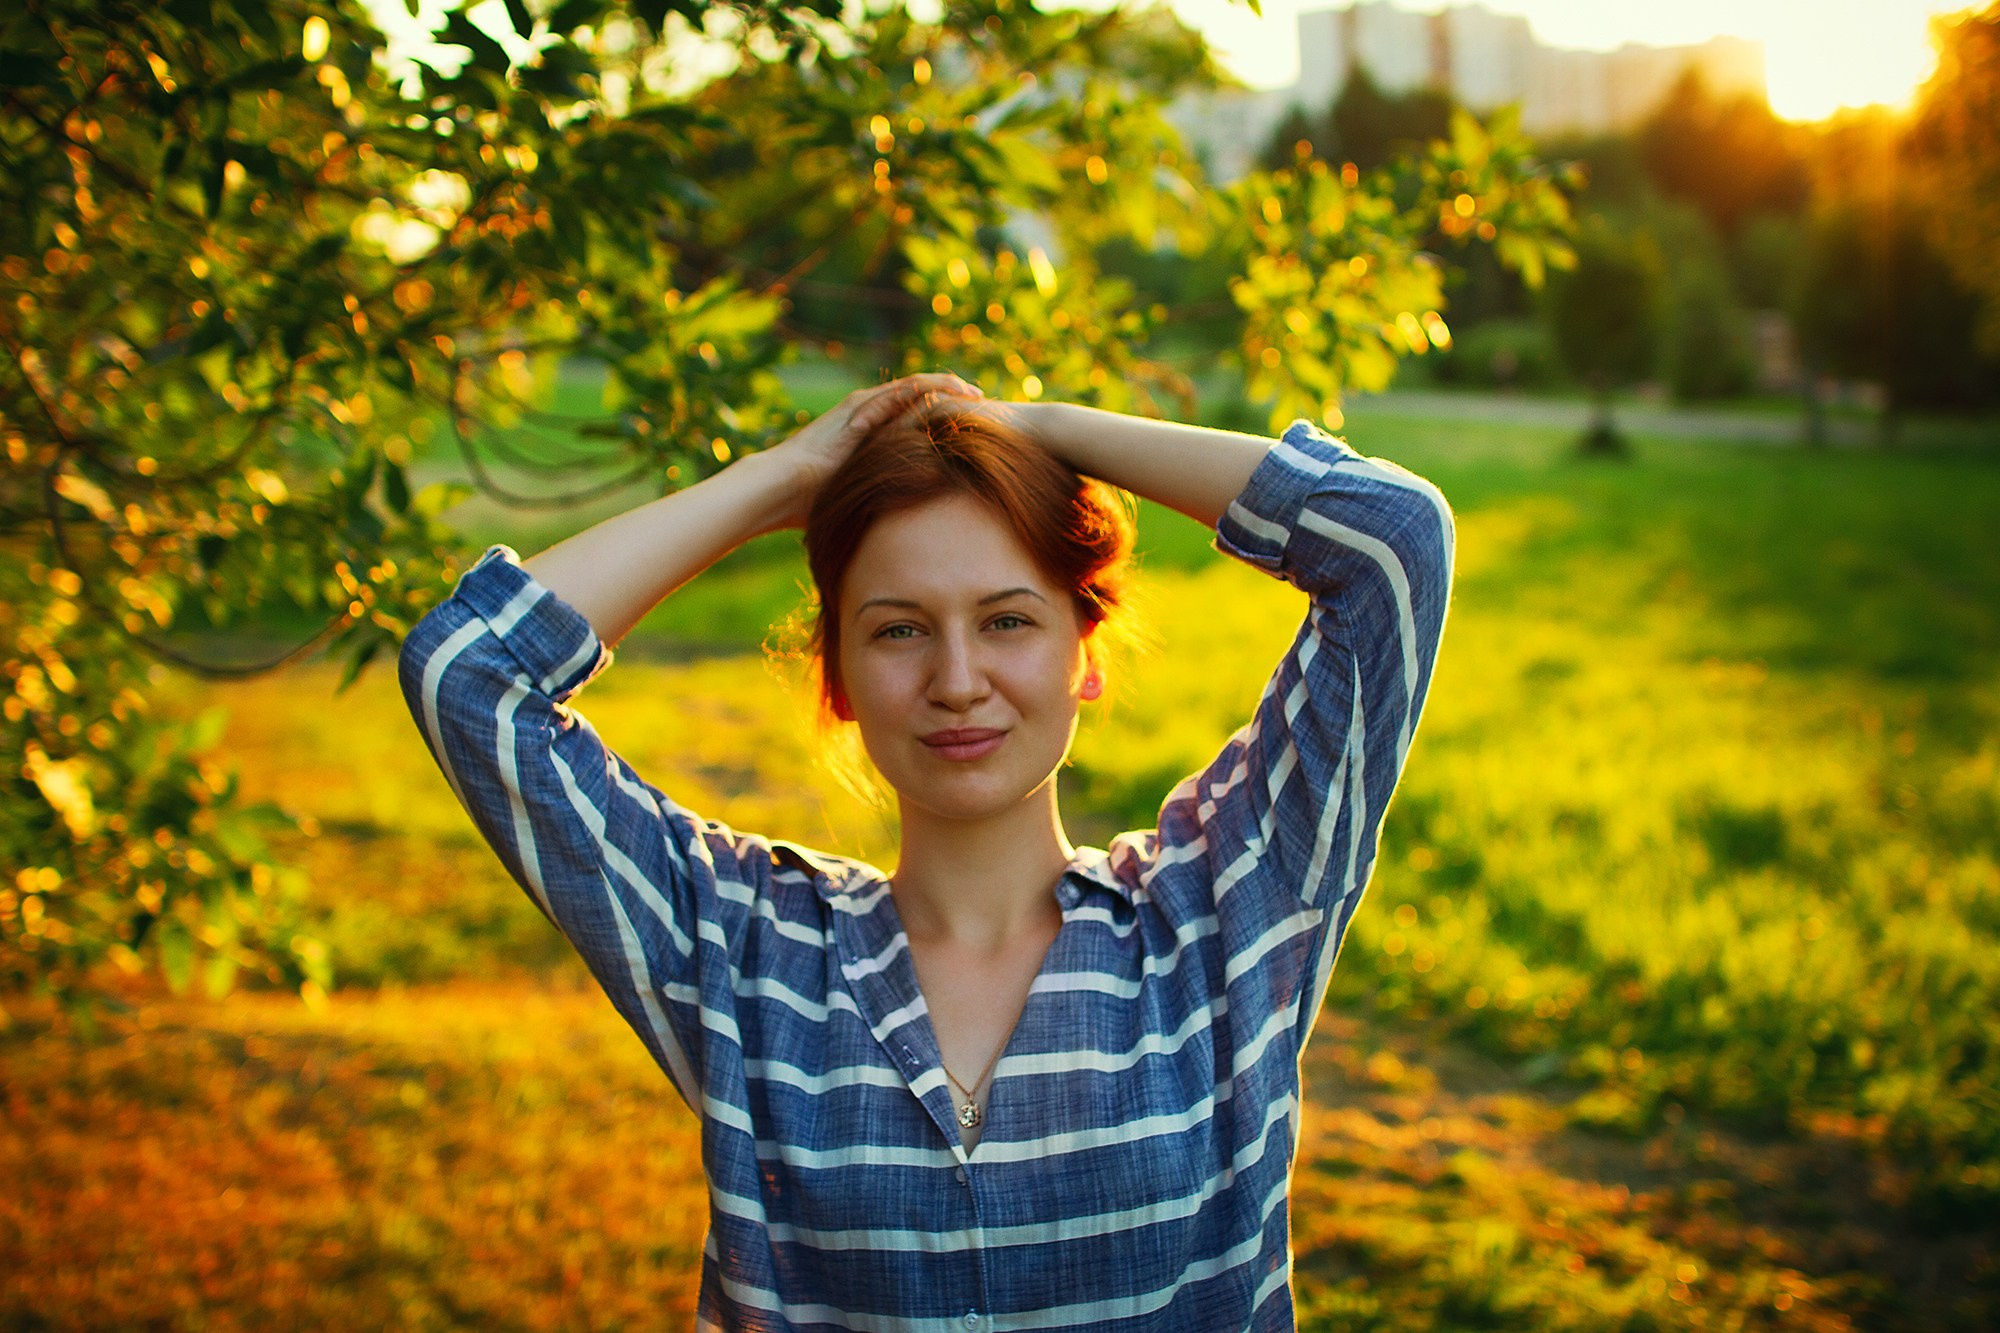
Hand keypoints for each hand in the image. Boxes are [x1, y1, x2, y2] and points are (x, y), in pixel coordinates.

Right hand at [763, 371, 983, 527]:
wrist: (783, 489)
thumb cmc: (811, 504)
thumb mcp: (860, 502)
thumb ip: (880, 507)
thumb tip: (902, 542)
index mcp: (870, 437)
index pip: (915, 422)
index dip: (945, 423)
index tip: (974, 432)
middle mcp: (869, 417)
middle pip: (920, 401)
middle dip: (953, 402)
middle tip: (987, 409)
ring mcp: (864, 408)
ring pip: (916, 389)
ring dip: (948, 389)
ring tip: (978, 395)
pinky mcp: (861, 406)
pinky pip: (903, 390)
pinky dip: (931, 387)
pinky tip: (956, 389)